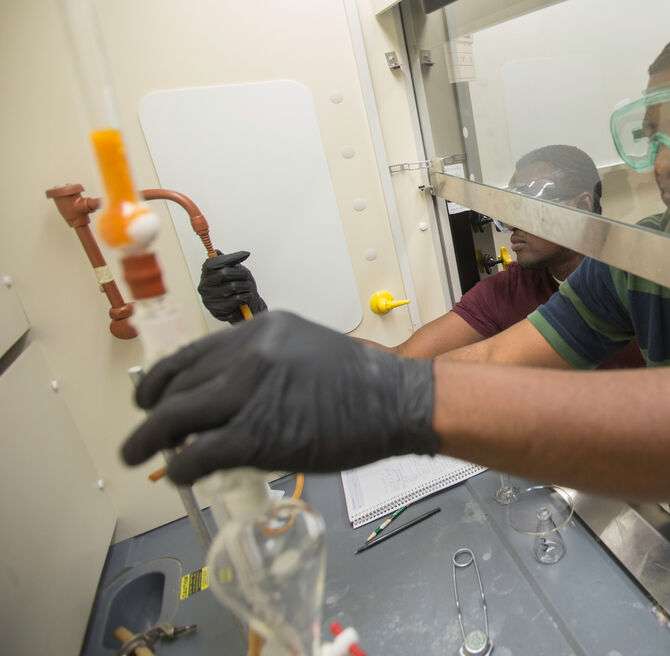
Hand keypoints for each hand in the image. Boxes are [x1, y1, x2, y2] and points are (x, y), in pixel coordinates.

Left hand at [121, 311, 437, 483]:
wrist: (394, 401)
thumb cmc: (358, 383)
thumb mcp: (302, 350)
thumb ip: (260, 364)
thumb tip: (224, 397)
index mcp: (259, 330)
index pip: (190, 354)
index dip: (162, 380)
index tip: (151, 396)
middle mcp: (249, 353)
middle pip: (178, 385)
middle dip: (152, 412)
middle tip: (143, 432)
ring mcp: (250, 392)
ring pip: (175, 417)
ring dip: (149, 439)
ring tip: (138, 453)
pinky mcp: (256, 434)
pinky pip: (198, 453)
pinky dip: (181, 467)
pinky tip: (179, 475)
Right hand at [198, 250, 267, 322]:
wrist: (240, 309)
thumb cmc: (236, 287)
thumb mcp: (232, 271)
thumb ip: (228, 261)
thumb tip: (229, 252)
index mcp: (206, 275)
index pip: (213, 263)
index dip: (230, 258)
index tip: (245, 254)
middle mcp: (204, 286)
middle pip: (224, 273)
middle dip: (242, 273)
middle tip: (247, 276)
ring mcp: (210, 299)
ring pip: (233, 287)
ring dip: (246, 286)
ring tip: (247, 288)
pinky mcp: (218, 311)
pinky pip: (237, 299)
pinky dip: (246, 297)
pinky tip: (245, 297)